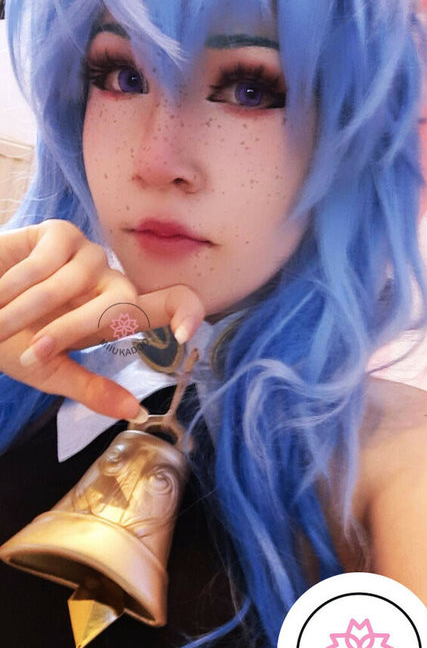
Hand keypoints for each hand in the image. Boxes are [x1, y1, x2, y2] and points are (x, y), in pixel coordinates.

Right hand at [0, 220, 203, 418]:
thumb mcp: (49, 369)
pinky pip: (47, 263)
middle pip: (124, 301)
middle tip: (32, 351)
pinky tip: (0, 290)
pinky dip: (17, 285)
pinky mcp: (60, 233)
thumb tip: (137, 414)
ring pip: (76, 285)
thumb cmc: (8, 338)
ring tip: (2, 322)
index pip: (168, 304)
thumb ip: (93, 390)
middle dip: (70, 330)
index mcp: (114, 315)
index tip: (184, 336)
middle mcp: (109, 281)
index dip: (186, 312)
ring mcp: (87, 255)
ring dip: (29, 312)